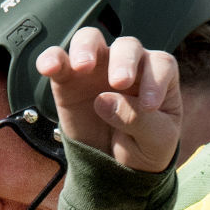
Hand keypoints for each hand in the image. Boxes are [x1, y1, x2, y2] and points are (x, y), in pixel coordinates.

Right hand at [35, 28, 180, 172]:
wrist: (116, 169)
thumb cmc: (145, 149)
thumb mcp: (156, 142)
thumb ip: (139, 121)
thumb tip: (103, 100)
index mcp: (158, 76)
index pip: (160, 64)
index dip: (155, 80)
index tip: (149, 106)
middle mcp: (129, 65)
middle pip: (127, 46)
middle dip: (124, 61)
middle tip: (119, 82)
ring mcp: (97, 69)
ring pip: (91, 40)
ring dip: (87, 48)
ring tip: (83, 67)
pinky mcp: (69, 80)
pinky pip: (59, 61)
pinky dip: (52, 59)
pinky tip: (49, 67)